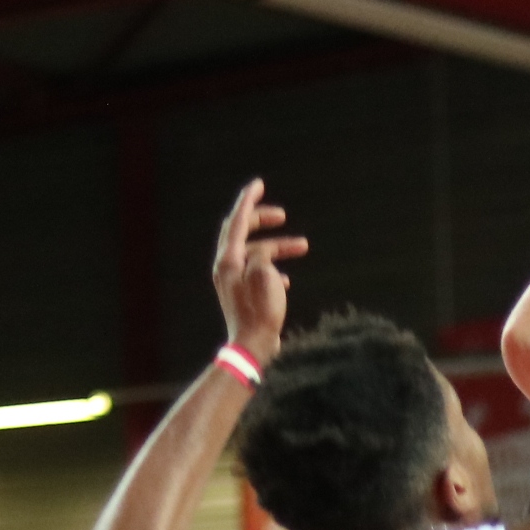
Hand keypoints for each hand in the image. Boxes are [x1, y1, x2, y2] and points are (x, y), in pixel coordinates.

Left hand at [210, 179, 310, 359]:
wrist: (252, 345)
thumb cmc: (260, 312)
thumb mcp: (264, 275)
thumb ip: (262, 255)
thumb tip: (262, 255)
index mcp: (229, 259)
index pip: (238, 220)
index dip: (249, 200)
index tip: (258, 183)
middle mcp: (226, 266)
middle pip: (242, 233)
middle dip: (262, 221)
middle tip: (281, 215)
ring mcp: (233, 280)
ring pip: (255, 253)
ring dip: (278, 247)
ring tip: (303, 247)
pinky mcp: (242, 294)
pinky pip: (257, 272)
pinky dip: (272, 268)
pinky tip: (287, 279)